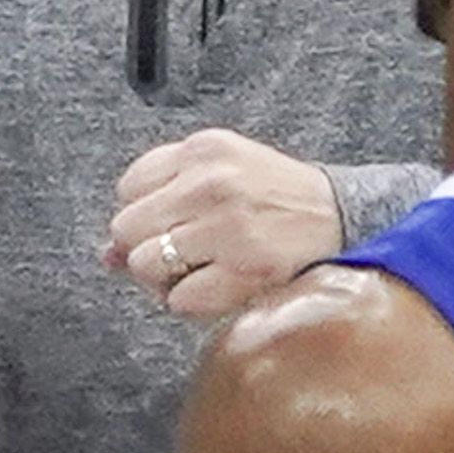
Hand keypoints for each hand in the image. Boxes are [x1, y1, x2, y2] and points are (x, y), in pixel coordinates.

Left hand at [103, 130, 344, 319]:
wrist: (347, 216)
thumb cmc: (276, 200)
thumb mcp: (220, 178)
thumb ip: (162, 203)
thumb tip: (106, 255)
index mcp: (202, 149)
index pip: (127, 188)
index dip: (144, 216)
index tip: (171, 226)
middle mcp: (210, 180)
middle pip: (126, 228)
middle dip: (147, 249)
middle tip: (182, 257)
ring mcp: (227, 224)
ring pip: (146, 265)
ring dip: (166, 280)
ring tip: (201, 272)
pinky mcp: (246, 267)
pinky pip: (180, 300)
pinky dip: (193, 303)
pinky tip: (220, 287)